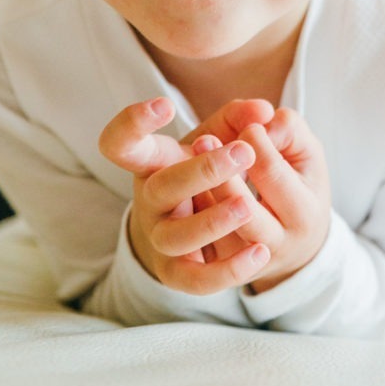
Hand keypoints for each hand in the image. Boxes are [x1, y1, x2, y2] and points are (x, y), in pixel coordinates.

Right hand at [98, 97, 270, 294]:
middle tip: (243, 152)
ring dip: (212, 221)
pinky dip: (227, 270)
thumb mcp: (218, 139)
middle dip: (202, 170)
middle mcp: (149, 200)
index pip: (120, 143)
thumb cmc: (204, 172)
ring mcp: (160, 238)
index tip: (166, 105)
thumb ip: (239, 119)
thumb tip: (264, 111)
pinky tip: (259, 252)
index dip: (132, 124)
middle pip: (161, 187)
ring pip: (175, 237)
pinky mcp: (178, 273)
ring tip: (247, 205)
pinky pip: (197, 280)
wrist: (193, 228)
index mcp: (151, 162)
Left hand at [187, 103, 331, 291]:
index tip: (247, 126)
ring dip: (201, 198)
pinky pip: (195, 252)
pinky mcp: (214, 273)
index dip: (256, 144)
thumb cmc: (297, 185)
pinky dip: (188, 219)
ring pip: (215, 237)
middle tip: (205, 139)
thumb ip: (289, 128)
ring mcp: (243, 261)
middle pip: (244, 213)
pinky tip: (184, 190)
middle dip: (223, 174)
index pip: (273, 175)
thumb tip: (262, 118)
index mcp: (304, 214)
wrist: (294, 241)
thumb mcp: (306, 154)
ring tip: (192, 164)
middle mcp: (276, 245)